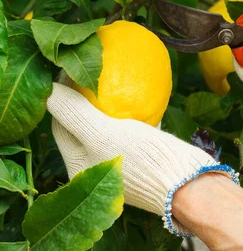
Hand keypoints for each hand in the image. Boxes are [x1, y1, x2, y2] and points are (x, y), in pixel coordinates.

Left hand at [47, 83, 237, 236]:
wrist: (187, 184)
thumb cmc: (140, 160)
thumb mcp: (100, 133)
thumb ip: (72, 111)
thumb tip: (47, 88)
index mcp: (78, 166)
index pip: (61, 123)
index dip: (62, 94)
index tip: (72, 67)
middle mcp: (96, 166)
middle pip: (82, 123)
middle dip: (83, 95)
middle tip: (91, 67)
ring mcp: (119, 161)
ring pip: (106, 123)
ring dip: (107, 101)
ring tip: (112, 74)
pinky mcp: (142, 155)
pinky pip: (131, 127)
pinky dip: (132, 109)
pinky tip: (139, 91)